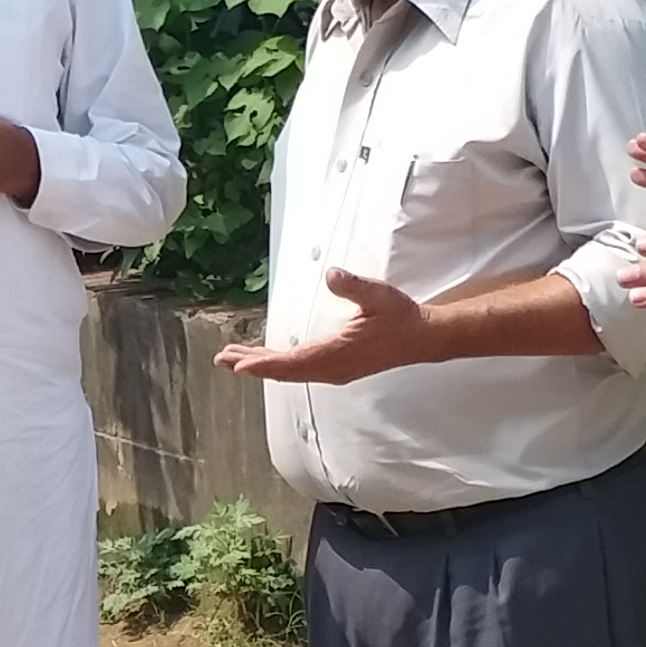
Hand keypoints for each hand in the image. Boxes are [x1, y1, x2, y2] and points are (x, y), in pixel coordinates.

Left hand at [215, 268, 432, 383]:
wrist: (423, 338)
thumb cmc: (401, 318)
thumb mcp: (379, 296)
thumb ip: (354, 286)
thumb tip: (332, 274)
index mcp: (337, 355)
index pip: (292, 363)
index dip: (264, 364)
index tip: (238, 366)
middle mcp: (332, 368)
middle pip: (284, 371)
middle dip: (252, 364)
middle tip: (221, 359)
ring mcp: (334, 370)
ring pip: (290, 372)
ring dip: (262, 365)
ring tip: (234, 360)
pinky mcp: (337, 367)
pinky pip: (300, 370)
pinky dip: (279, 366)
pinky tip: (268, 359)